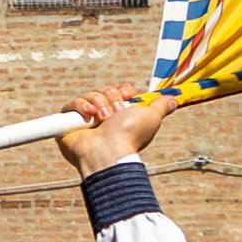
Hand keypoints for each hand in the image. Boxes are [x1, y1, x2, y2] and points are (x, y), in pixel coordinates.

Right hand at [55, 84, 175, 176]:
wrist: (109, 151)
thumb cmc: (130, 137)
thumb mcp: (151, 118)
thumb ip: (161, 106)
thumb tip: (174, 99)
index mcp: (119, 115)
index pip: (117, 91)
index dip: (122, 90)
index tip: (128, 96)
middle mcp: (101, 117)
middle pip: (103, 90)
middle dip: (111, 97)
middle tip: (115, 114)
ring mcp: (84, 121)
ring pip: (88, 95)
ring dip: (98, 103)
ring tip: (103, 119)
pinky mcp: (67, 124)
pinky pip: (71, 104)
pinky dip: (81, 106)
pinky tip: (89, 116)